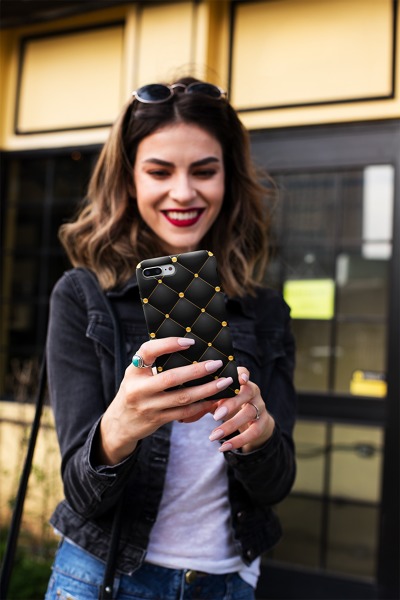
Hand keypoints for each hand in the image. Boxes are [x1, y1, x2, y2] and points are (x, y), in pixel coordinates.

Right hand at [98, 337, 229, 464]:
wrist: (120, 423)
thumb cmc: (135, 390)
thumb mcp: (136, 373)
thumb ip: (154, 362)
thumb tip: (189, 346)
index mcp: (134, 370)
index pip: (148, 351)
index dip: (169, 344)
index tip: (190, 342)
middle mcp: (139, 388)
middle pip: (171, 378)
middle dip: (197, 370)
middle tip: (217, 363)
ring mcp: (148, 406)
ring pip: (182, 397)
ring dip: (206, 390)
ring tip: (224, 382)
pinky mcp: (158, 420)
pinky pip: (184, 413)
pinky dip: (201, 405)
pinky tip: (214, 399)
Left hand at [208, 368, 274, 452]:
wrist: (251, 421)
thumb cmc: (228, 405)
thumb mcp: (216, 401)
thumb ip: (203, 404)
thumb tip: (181, 416)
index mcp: (241, 382)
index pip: (243, 373)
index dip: (242, 374)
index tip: (239, 379)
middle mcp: (253, 391)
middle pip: (247, 393)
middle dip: (232, 403)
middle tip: (215, 416)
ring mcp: (260, 406)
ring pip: (250, 413)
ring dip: (230, 425)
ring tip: (213, 436)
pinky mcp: (263, 423)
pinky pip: (254, 432)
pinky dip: (238, 440)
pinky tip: (223, 447)